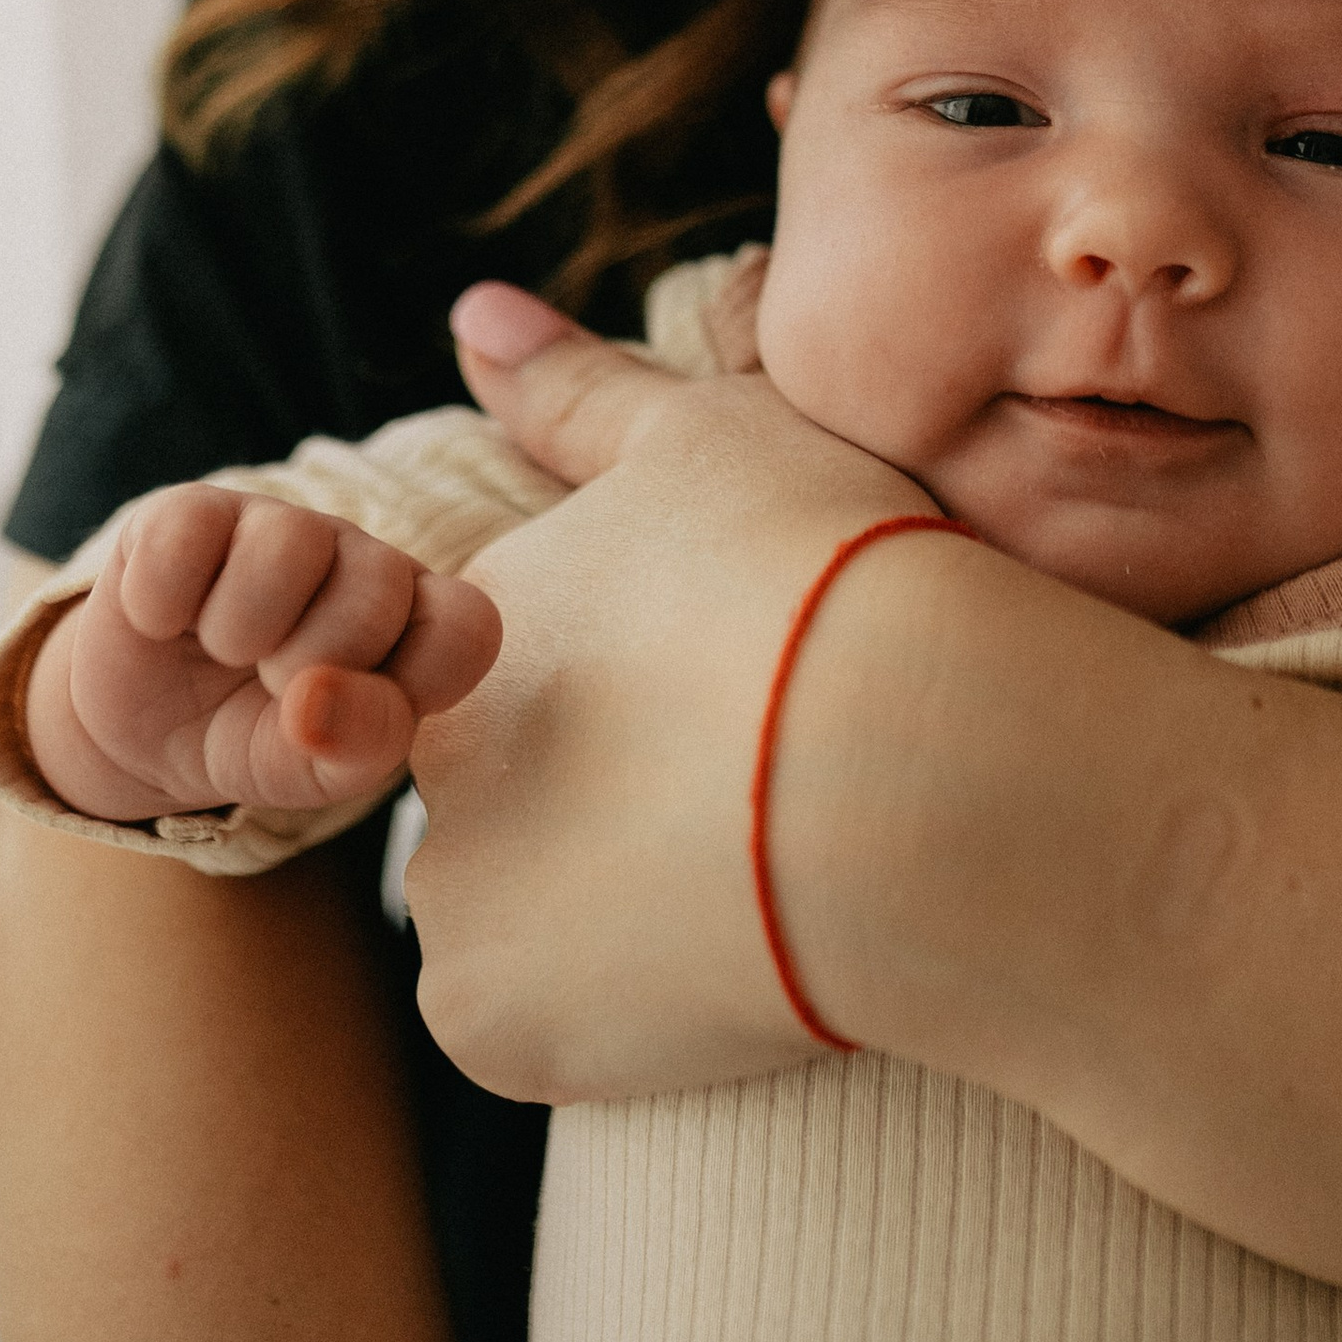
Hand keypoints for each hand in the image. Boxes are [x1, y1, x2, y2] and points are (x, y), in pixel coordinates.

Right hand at [25, 488, 502, 824]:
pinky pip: (189, 535)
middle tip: (273, 684)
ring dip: (240, 630)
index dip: (414, 682)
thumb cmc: (253, 738)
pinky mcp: (190, 510)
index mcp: (414, 618)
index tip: (356, 721)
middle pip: (379, 585)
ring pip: (289, 544)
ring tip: (225, 649)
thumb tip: (315, 703)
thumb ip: (353, 748)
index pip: (468, 626)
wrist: (142, 731)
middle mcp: (358, 556)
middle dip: (314, 663)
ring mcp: (277, 523)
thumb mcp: (311, 771)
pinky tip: (163, 621)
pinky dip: (162, 603)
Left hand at [404, 286, 935, 1101]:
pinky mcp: (489, 1020)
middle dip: (618, 806)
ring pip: (528, 919)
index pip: (536, 675)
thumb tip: (470, 315)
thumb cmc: (833, 572)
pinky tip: (724, 960)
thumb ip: (582, 394)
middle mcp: (430, 745)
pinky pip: (542, 1026)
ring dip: (617, 913)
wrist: (911, 756)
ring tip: (758, 879)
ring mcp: (449, 891)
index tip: (751, 693)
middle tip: (758, 792)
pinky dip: (624, 1016)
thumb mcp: (715, 438)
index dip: (656, 693)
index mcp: (482, 611)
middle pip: (520, 799)